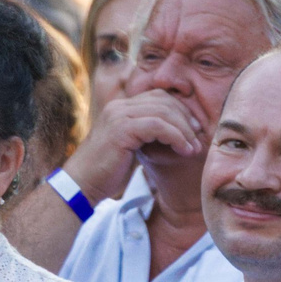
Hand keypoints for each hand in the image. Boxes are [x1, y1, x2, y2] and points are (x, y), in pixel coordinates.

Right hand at [61, 86, 205, 194]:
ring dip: (184, 130)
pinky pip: (158, 125)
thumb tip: (173, 136)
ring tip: (193, 148)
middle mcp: (119, 106)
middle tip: (198, 137)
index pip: (158, 96)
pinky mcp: (122, 129)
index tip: (192, 129)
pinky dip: (176, 137)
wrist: (82, 184)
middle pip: (164, 100)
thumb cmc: (106, 171)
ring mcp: (119, 115)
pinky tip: (183, 150)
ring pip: (164, 111)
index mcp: (120, 108)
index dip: (180, 110)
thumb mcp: (129, 147)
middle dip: (186, 118)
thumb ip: (146, 136)